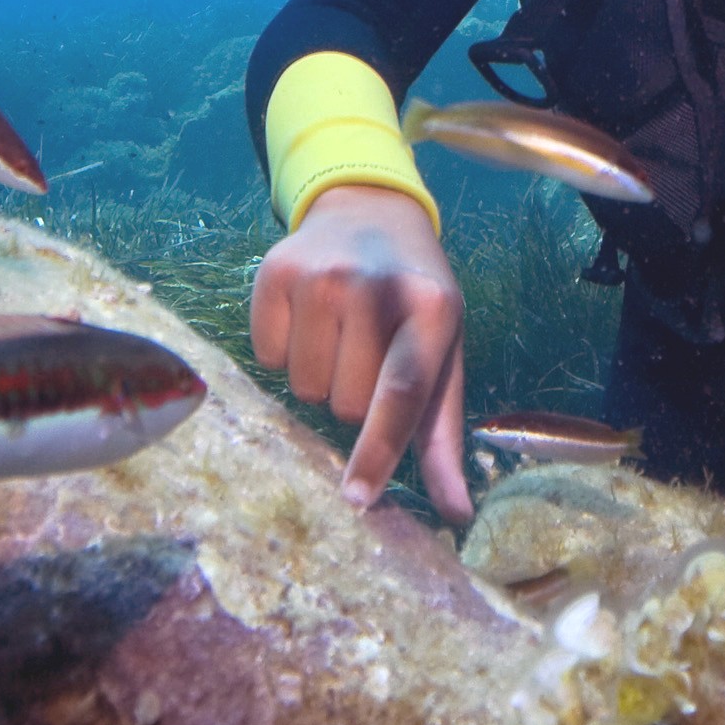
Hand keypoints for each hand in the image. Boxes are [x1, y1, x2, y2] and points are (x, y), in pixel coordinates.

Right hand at [248, 184, 471, 524]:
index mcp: (430, 310)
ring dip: (320, 377)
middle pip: (346, 403)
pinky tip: (309, 318)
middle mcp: (373, 287)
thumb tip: (456, 514)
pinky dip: (286, 352)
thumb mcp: (444, 353)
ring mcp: (319, 275)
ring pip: (303, 388)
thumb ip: (442, 436)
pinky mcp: (274, 270)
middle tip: (369, 355)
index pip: (400, 393)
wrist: (370, 211)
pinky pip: (267, 358)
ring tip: (340, 334)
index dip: (376, 451)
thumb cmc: (414, 300)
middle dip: (355, 398)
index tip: (355, 500)